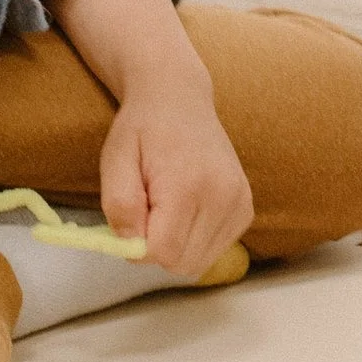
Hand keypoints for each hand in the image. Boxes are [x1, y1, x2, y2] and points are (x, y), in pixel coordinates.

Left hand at [98, 76, 254, 280]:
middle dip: (157, 247)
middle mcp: (223, 196)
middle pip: (183, 263)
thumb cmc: (141, 130)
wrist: (179, 98)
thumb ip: (120, 206)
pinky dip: (196, 240)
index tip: (131, 219)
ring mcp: (240, 202)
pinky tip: (187, 209)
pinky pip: (216, 249)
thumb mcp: (115, 160)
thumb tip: (134, 248)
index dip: (138, 246)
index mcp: (188, 184)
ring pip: (200, 262)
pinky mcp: (246, 208)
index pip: (163, 252)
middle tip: (147, 211)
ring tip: (167, 208)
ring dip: (177, 246)